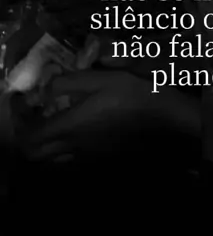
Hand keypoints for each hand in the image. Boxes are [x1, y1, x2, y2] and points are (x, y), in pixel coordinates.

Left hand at [19, 70, 155, 161]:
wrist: (166, 120)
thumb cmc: (134, 94)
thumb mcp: (102, 78)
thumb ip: (70, 82)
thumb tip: (46, 88)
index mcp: (71, 125)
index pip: (31, 138)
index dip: (22, 124)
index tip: (27, 106)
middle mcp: (75, 146)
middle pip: (38, 153)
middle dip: (32, 135)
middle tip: (39, 114)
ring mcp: (89, 155)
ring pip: (55, 157)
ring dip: (49, 142)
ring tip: (59, 119)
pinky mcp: (102, 158)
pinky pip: (73, 157)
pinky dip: (67, 145)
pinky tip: (82, 126)